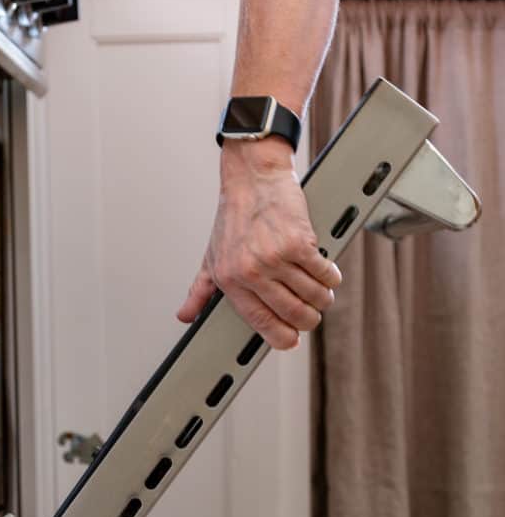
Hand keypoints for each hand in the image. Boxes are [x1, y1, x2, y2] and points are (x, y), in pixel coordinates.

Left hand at [177, 136, 341, 349]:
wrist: (253, 177)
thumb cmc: (233, 216)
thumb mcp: (210, 256)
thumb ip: (199, 290)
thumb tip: (186, 316)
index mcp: (230, 281)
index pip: (261, 323)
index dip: (281, 337)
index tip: (291, 339)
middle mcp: (251, 272)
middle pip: (292, 314)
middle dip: (308, 320)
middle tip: (312, 314)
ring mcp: (276, 258)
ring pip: (312, 296)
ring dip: (322, 299)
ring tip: (322, 294)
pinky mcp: (299, 243)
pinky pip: (324, 273)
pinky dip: (330, 277)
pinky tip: (328, 274)